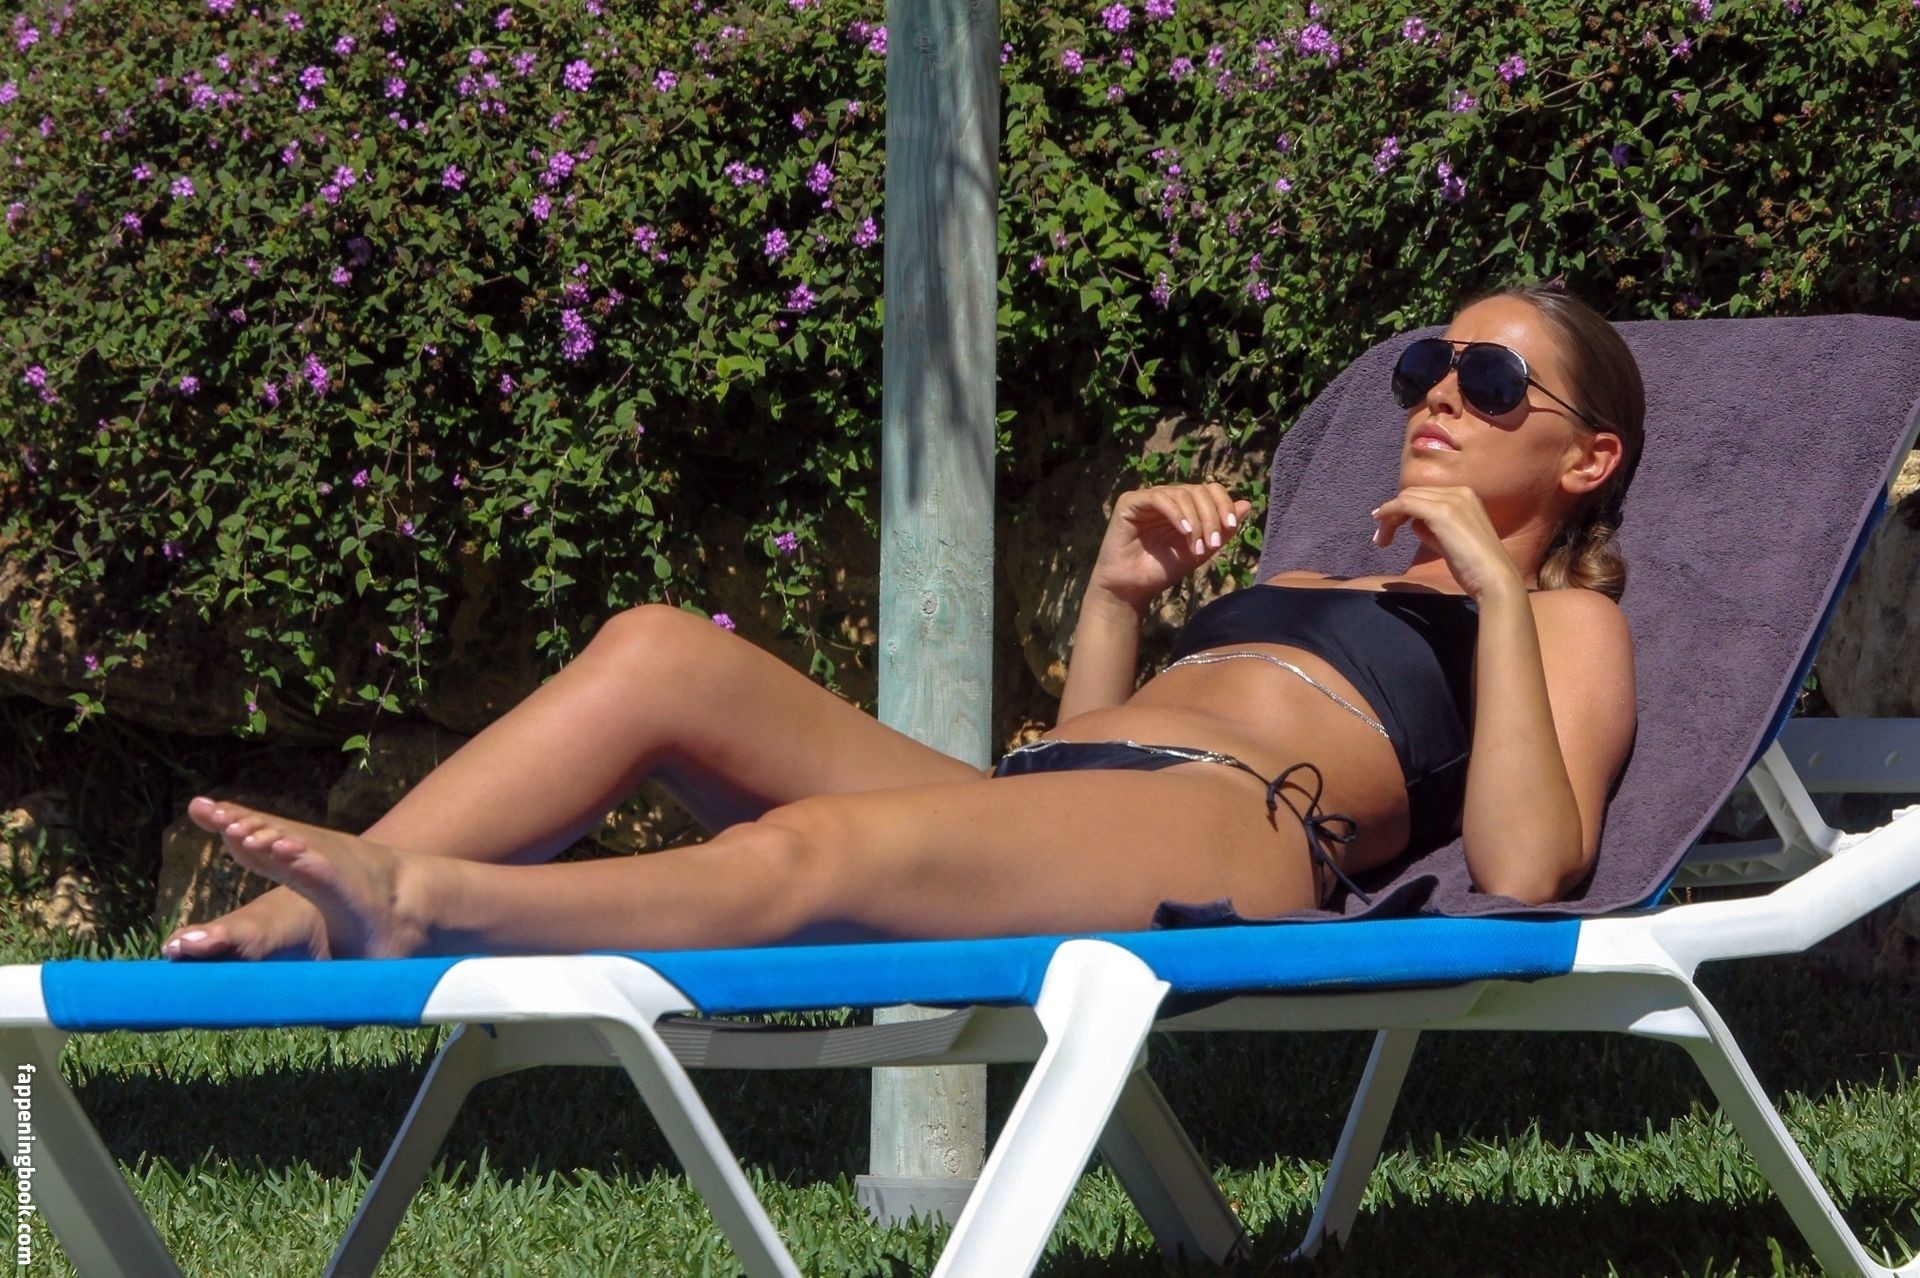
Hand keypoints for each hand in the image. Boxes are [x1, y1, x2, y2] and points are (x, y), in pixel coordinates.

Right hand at [1087, 483, 1253, 611]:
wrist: (1132, 589)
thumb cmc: (1163, 569)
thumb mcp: (1200, 550)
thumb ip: (1221, 530)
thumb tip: (1247, 504)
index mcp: (1183, 506)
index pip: (1209, 489)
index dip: (1223, 503)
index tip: (1231, 526)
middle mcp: (1166, 497)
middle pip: (1198, 490)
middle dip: (1211, 516)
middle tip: (1212, 544)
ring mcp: (1148, 498)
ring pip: (1181, 494)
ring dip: (1196, 520)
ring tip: (1197, 547)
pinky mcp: (1130, 502)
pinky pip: (1158, 498)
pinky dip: (1176, 513)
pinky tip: (1184, 532)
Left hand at [1370, 485, 1525, 600]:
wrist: (1494, 579)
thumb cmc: (1475, 567)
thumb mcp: (1451, 542)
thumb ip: (1434, 530)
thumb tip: (1414, 524)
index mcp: (1467, 496)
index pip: (1426, 495)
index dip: (1405, 510)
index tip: (1389, 527)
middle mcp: (1460, 492)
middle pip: (1414, 494)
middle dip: (1394, 513)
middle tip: (1382, 537)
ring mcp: (1452, 500)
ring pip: (1407, 498)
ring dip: (1389, 516)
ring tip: (1381, 540)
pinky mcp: (1442, 512)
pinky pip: (1405, 504)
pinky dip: (1388, 511)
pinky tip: (1379, 522)